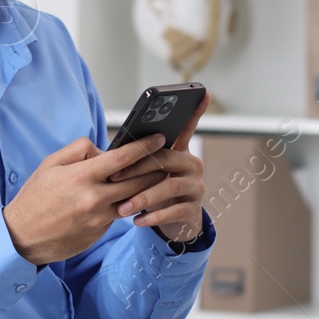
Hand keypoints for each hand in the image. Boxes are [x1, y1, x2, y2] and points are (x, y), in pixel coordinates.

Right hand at [4, 133, 169, 265]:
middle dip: (155, 167)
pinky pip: (120, 215)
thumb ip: (78, 150)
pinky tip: (138, 198)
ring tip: (158, 177)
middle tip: (167, 157)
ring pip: (133, 199)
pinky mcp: (99, 232)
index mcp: (81, 176)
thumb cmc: (35, 197)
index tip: (159, 138)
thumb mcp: (50, 164)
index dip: (144, 146)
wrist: (22, 237)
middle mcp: (93, 197)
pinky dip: (130, 205)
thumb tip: (103, 148)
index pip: (122, 157)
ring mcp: (98, 217)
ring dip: (148, 188)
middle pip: (137, 180)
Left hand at [109, 90, 210, 244]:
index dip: (196, 111)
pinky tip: (138, 221)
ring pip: (170, 186)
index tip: (205, 92)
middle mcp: (192, 166)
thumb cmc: (153, 192)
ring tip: (122, 208)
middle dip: (137, 168)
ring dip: (143, 197)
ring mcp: (196, 188)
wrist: (172, 225)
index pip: (187, 128)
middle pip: (166, 158)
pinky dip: (154, 216)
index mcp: (179, 152)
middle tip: (112, 178)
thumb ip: (138, 159)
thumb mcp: (147, 174)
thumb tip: (113, 151)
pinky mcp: (194, 211)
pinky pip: (175, 211)